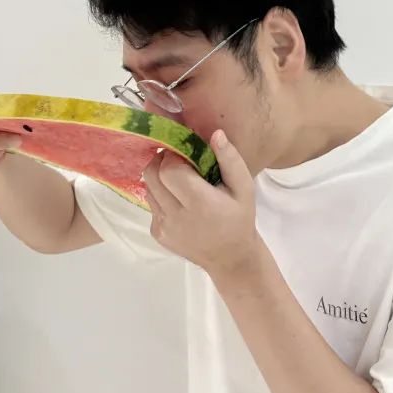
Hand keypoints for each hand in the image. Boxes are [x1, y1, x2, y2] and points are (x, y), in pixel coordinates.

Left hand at [142, 129, 258, 276]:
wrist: (230, 258)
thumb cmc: (240, 218)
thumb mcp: (244, 187)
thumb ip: (230, 159)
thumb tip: (215, 134)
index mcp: (200, 203)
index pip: (169, 169)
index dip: (174, 156)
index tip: (187, 154)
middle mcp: (176, 216)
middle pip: (151, 175)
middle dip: (162, 162)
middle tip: (179, 161)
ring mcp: (164, 227)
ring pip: (148, 188)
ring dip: (160, 178)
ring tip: (181, 182)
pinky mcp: (157, 233)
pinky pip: (151, 204)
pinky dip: (161, 196)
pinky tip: (180, 201)